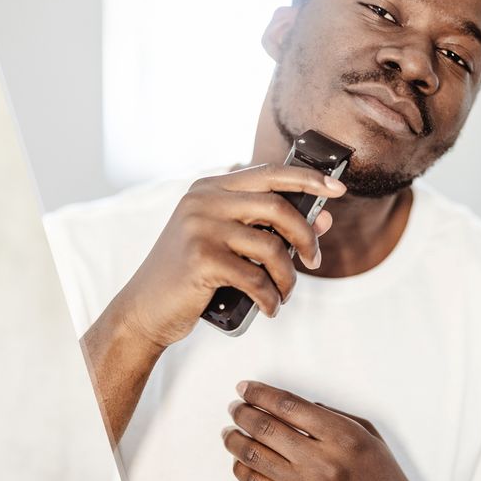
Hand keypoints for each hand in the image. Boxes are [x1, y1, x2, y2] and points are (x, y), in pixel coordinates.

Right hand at [109, 164, 343, 349]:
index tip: (336, 189)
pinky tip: (268, 307)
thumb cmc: (187, 275)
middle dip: (306, 237)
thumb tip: (323, 219)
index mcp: (208, 189)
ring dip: (288, 277)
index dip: (307, 178)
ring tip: (283, 293)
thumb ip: (267, 228)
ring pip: (272, 247)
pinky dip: (271, 298)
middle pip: (277, 207)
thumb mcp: (224, 242)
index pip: (268, 172)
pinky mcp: (201, 259)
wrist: (144, 308)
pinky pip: (256, 278)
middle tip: (314, 260)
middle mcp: (203, 202)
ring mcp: (200, 229)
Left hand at [223, 381, 454, 480]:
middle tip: (235, 407)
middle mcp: (323, 462)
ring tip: (230, 431)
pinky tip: (240, 459)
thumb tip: (291, 405)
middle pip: (265, 426)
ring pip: (253, 454)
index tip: (246, 388)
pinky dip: (240, 467)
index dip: (260, 393)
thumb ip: (332, 416)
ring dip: (234, 438)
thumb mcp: (368, 438)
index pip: (288, 405)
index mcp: (343, 438)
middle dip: (242, 412)